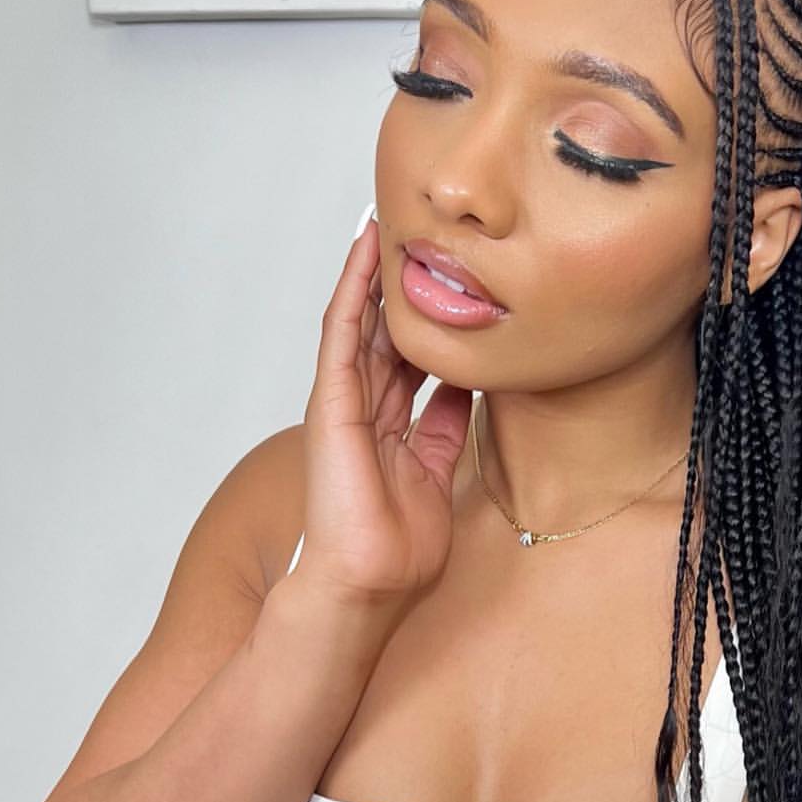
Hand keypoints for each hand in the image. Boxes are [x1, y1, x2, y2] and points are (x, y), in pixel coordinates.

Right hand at [293, 210, 472, 608]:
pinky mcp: (330, 401)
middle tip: (420, 234)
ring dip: (372, 272)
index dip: (427, 322)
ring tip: (387, 220)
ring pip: (362, 322)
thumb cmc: (400, 546)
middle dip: (401, 288)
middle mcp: (364, 412)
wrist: (370, 581)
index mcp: (389, 431)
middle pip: (386, 335)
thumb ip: (447, 424)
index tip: (449, 282)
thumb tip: (470, 381)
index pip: (409, 362)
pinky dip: (352, 287)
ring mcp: (343, 404)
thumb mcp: (440, 469)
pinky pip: (342, 332)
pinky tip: (364, 248)